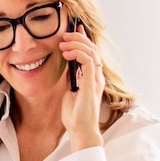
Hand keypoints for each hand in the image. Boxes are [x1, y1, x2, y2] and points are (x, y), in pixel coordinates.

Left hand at [59, 23, 103, 150]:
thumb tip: (67, 66)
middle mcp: (97, 76)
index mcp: (93, 77)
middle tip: (64, 35)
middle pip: (92, 49)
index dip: (84, 40)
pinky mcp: (92, 83)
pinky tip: (67, 55)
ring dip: (76, 44)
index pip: (91, 53)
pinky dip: (77, 54)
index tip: (74, 30)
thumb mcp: (70, 91)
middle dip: (78, 38)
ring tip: (63, 44)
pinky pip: (88, 61)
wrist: (80, 130)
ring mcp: (96, 79)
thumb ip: (72, 78)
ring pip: (91, 52)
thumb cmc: (75, 115)